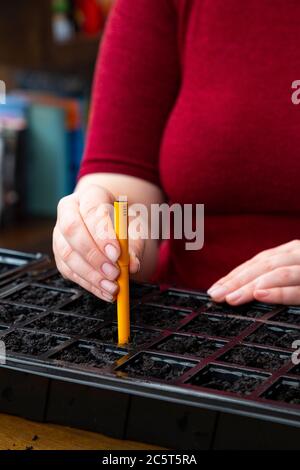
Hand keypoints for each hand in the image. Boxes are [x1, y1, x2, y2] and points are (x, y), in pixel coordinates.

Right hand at [53, 184, 142, 301]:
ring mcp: (60, 233)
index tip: (116, 253)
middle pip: (72, 230)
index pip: (91, 210)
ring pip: (67, 253)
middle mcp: (69, 210)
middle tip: (114, 272)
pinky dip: (88, 284)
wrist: (113, 225)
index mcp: (90, 195)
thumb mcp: (136, 226)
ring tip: (112, 286)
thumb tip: (133, 264)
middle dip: (93, 255)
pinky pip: (69, 271)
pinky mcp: (60, 254)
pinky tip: (105, 291)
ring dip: (91, 274)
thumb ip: (136, 244)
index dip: (102, 233)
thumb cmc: (124, 222)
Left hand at [207, 240, 299, 305]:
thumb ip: (276, 278)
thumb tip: (246, 292)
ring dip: (251, 286)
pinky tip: (260, 295)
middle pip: (262, 267)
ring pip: (277, 274)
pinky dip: (279, 292)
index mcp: (290, 252)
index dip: (234, 276)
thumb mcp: (295, 275)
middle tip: (216, 296)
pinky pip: (298, 289)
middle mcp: (297, 255)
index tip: (214, 290)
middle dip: (236, 282)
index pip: (256, 263)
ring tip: (231, 298)